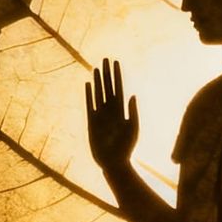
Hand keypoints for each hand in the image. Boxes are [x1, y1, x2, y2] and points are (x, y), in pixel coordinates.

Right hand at [86, 58, 138, 172]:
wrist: (114, 162)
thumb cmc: (126, 147)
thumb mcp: (133, 128)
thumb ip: (132, 112)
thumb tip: (132, 95)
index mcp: (122, 110)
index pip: (119, 88)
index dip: (117, 75)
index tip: (116, 63)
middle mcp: (111, 110)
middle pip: (108, 87)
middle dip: (107, 73)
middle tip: (105, 59)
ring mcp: (101, 114)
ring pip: (98, 93)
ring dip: (97, 81)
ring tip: (95, 68)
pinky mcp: (92, 122)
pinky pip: (89, 105)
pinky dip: (89, 95)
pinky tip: (88, 84)